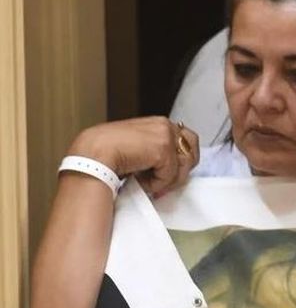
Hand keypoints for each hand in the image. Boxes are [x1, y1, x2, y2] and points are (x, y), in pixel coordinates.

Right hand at [69, 117, 198, 196]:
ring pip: (184, 165)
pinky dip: (157, 183)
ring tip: (146, 182)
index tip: (169, 176)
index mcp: (158, 123)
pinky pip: (170, 175)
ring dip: (167, 180)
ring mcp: (166, 134)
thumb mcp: (135, 148)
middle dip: (181, 170)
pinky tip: (140, 180)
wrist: (92, 156)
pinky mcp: (164, 148)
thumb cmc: (105, 155)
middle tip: (163, 184)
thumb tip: (169, 172)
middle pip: (191, 150)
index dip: (180, 161)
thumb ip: (153, 151)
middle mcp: (165, 125)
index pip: (185, 140)